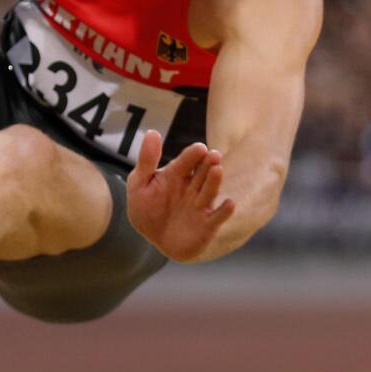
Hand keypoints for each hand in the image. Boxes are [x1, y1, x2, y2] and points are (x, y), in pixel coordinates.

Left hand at [126, 130, 234, 262]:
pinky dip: (224, 211)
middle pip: (201, 173)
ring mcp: (200, 206)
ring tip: (218, 170)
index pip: (186, 161)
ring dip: (214, 182)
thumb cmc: (146, 208)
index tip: (199, 148)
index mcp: (176, 174)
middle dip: (207, 164)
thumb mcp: (140, 183)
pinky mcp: (207, 225)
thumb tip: (153, 132)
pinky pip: (217, 217)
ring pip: (209, 191)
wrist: (154, 239)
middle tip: (214, 155)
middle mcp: (192, 187)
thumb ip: (147, 160)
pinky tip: (230, 203)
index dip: (192, 155)